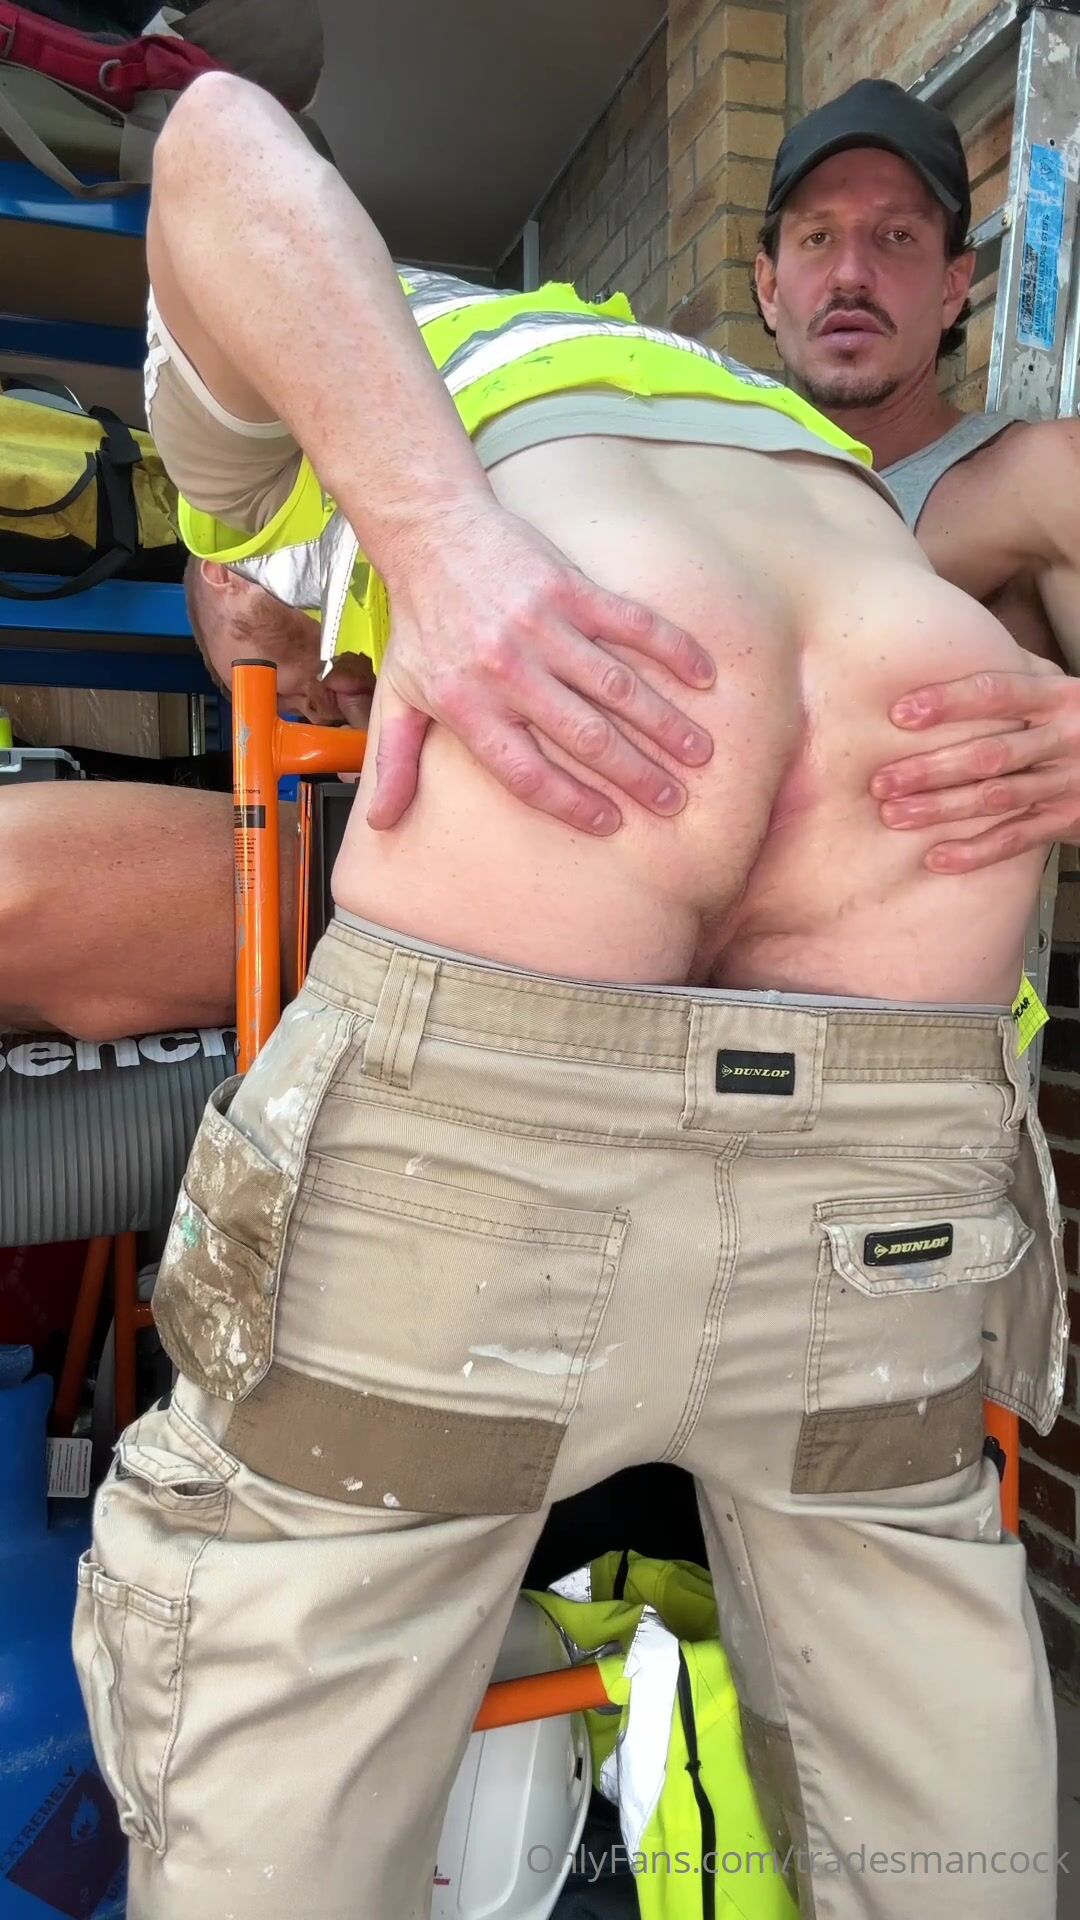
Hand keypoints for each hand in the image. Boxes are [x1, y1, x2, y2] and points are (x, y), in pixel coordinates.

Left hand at [366, 503, 715, 834]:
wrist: (431, 533)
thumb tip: (380, 822)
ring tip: (698, 753)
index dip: (571, 802)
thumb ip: (395, 761)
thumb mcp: (399, 694)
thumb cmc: (420, 622)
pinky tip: (703, 677)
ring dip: (663, 723)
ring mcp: (542, 628)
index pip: (527, 772)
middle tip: (673, 800)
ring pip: (617, 687)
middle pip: (584, 738)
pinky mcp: (569, 588)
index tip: (610, 822)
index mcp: (470, 706)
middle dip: (635, 774)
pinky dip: (672, 650)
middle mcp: (509, 673)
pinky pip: (632, 624)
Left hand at [870, 665, 1079, 870]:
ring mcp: (1069, 781)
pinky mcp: (1068, 820)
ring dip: (941, 809)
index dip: (947, 702)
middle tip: (881, 781)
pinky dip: (975, 852)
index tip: (899, 714)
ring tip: (895, 815)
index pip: (997, 693)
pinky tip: (935, 857)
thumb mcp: (1058, 689)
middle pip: (990, 754)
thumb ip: (1016, 674)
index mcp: (1058, 696)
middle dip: (931, 769)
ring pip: (997, 798)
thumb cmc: (1076, 718)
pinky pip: (1016, 839)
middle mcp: (1066, 737)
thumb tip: (950, 644)